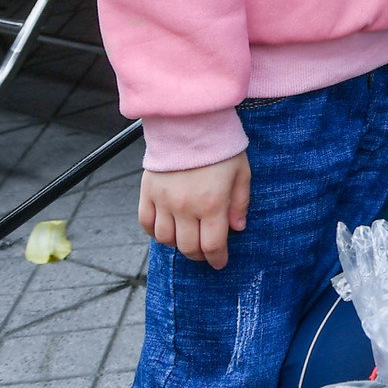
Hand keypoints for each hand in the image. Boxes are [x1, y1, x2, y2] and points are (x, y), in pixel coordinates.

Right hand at [139, 151, 249, 268]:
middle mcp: (185, 207)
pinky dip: (155, 232)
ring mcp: (163, 201)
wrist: (189, 125)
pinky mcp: (147, 193)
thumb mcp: (241, 172)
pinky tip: (166, 230)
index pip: (212, 245)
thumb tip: (237, 228)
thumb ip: (240, 202)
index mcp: (211, 204)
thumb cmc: (220, 148)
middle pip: (188, 247)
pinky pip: (146, 223)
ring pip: (165, 239)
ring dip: (177, 244)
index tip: (220, 263)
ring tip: (188, 239)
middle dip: (199, 255)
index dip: (217, 258)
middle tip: (206, 253)